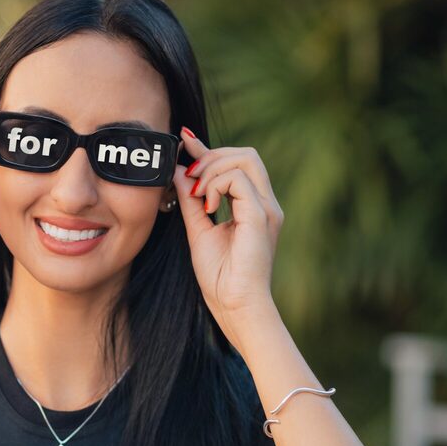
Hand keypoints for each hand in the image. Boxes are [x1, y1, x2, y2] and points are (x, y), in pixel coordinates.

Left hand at [171, 128, 283, 340]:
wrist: (235, 306)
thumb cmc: (219, 277)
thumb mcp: (198, 230)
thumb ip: (191, 201)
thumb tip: (180, 172)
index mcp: (252, 207)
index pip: (235, 164)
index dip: (208, 149)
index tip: (184, 140)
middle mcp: (264, 204)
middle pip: (245, 154)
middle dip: (210, 156)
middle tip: (189, 177)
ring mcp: (266, 208)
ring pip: (244, 159)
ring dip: (212, 169)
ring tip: (197, 193)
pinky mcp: (261, 216)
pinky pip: (238, 179)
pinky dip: (216, 185)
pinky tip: (207, 206)